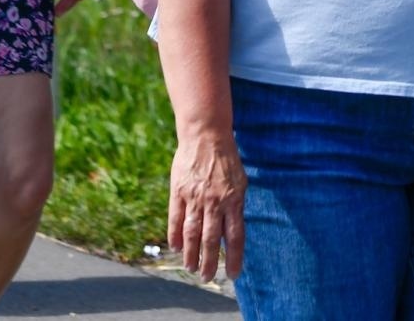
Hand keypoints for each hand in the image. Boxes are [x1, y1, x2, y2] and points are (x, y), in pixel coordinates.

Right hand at [168, 131, 247, 281]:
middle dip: (210, 262)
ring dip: (191, 253)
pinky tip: (174, 247)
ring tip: (190, 267)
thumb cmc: (226, 159)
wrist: (206, 135)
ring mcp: (195, 197)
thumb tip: (232, 231)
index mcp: (234, 200)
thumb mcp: (240, 182)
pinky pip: (175, 218)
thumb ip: (235, 206)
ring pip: (192, 233)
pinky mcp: (179, 191)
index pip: (236, 236)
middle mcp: (215, 202)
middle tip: (207, 278)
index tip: (234, 274)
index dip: (235, 257)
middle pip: (212, 240)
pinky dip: (174, 235)